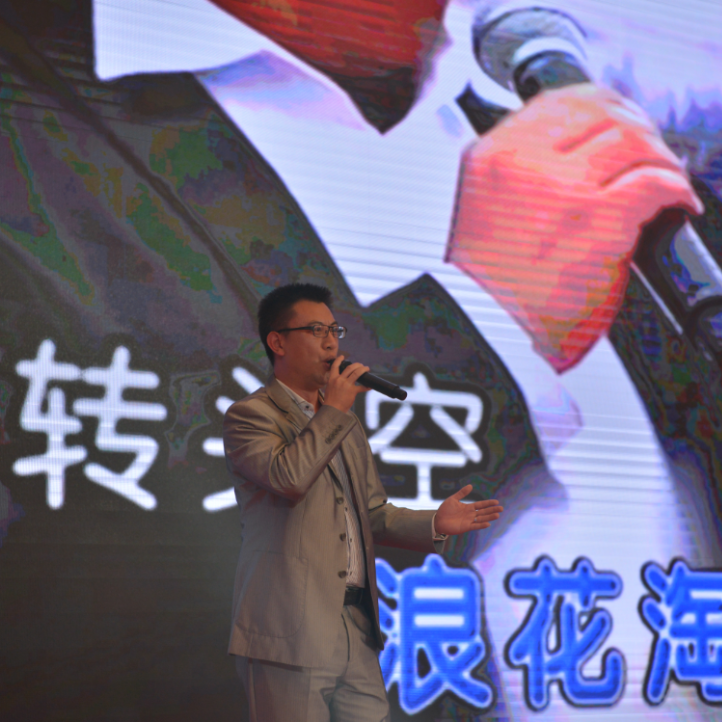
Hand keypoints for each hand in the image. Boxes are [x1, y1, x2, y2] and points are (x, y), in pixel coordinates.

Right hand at [323, 356, 369, 413]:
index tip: (342, 357)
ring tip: (366, 369)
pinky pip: (362, 387)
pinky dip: (367, 386)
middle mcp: (339, 380)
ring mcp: (346, 385)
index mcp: (332, 379)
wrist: (332, 409)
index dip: (339, 360)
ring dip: (363, 369)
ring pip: (356, 373)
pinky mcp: (352, 391)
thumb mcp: (329, 388)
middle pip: (349, 368)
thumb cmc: (331, 401)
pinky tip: (370, 386)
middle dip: (357, 365)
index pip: (335, 366)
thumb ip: (334, 382)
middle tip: (361, 365)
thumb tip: (340, 379)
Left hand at [434, 485, 502, 535]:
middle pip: (483, 512)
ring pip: (481, 519)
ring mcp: (469, 521)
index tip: (496, 502)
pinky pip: (475, 526)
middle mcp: (470, 514)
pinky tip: (487, 523)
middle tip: (501, 508)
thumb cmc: (445, 510)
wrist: (438, 520)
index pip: (481, 505)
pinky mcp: (465, 527)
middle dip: (492, 510)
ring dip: (489, 517)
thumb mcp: (453, 499)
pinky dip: (481, 525)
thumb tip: (470, 486)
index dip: (488, 503)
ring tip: (497, 515)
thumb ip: (461, 493)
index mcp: (468, 507)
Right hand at [446, 83, 702, 372]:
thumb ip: (519, 181)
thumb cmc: (481, 291)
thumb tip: (576, 162)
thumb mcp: (480, 216)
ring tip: (668, 181)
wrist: (476, 337)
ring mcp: (559, 187)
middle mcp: (522, 162)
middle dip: (639, 131)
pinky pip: (655, 182)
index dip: (607, 107)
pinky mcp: (593, 219)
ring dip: (660, 159)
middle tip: (652, 157)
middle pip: (606, 113)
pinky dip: (676, 189)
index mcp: (489, 159)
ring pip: (634, 141)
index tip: (622, 122)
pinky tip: (679, 205)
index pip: (562, 100)